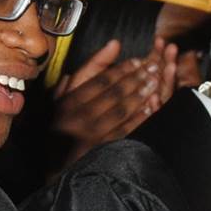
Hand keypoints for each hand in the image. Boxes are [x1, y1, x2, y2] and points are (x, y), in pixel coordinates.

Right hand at [52, 40, 163, 163]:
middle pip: (112, 93)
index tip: (138, 61)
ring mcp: (89, 135)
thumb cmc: (61, 125)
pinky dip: (139, 118)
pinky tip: (151, 107)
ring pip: (120, 111)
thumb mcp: (63, 96)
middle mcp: (77, 117)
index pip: (98, 80)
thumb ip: (87, 70)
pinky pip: (124, 130)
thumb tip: (114, 44)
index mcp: (67, 102)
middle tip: (153, 67)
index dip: (121, 69)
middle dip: (135, 78)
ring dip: (140, 95)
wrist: (55, 166)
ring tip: (155, 83)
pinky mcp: (101, 149)